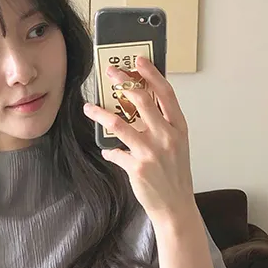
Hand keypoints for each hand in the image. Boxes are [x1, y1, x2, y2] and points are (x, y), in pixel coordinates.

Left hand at [83, 55, 194, 224]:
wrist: (175, 206)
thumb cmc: (175, 176)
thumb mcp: (176, 146)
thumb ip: (162, 126)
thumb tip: (141, 108)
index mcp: (178, 128)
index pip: (165, 93)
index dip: (151, 74)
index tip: (139, 60)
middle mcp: (166, 136)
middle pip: (141, 100)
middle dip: (123, 82)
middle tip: (110, 73)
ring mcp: (151, 152)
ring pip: (120, 124)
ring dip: (101, 114)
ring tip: (89, 108)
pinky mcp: (137, 167)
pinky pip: (116, 153)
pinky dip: (109, 152)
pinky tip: (108, 152)